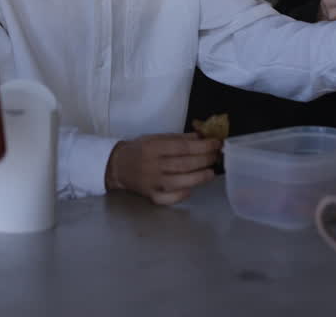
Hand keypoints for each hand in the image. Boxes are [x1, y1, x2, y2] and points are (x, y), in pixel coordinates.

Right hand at [105, 133, 220, 205]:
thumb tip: (202, 136)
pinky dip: (182, 194)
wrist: (118, 165)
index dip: (203, 146)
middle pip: (184, 164)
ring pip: (180, 182)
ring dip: (199, 177)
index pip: (183, 147)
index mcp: (154, 147)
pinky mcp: (151, 196)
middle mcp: (153, 165)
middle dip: (205, 160)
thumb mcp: (156, 138)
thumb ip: (178, 138)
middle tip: (217, 156)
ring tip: (211, 172)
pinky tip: (191, 188)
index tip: (217, 143)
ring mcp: (152, 183)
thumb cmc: (140, 149)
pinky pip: (169, 198)